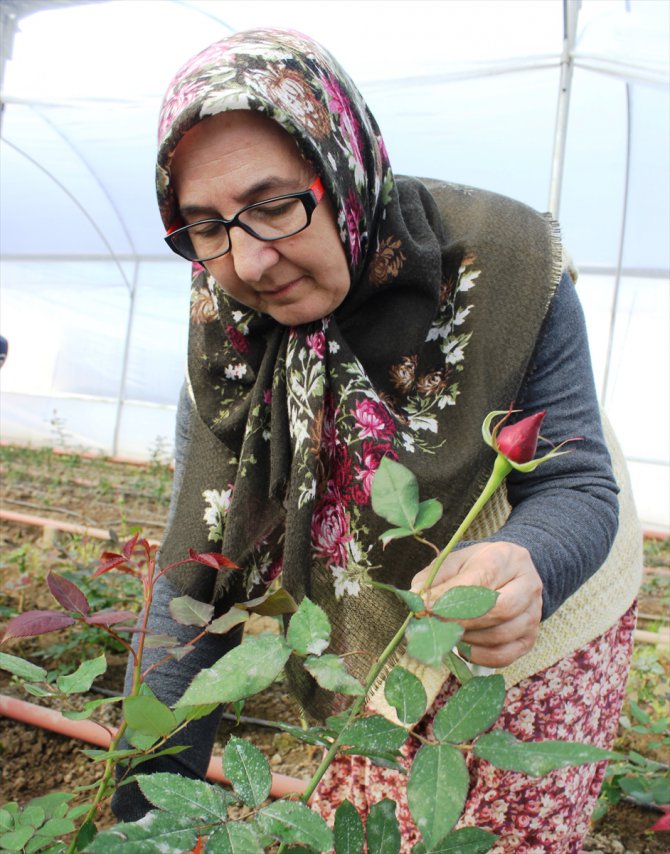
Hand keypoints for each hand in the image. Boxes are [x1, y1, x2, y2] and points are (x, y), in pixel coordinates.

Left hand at [411, 541, 542, 667]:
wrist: (509, 575)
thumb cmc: (477, 566)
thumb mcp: (455, 561)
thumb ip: (435, 578)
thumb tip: (416, 599)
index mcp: (507, 558)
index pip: (482, 579)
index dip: (453, 597)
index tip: (426, 608)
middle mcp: (528, 585)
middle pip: (500, 609)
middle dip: (461, 620)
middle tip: (435, 625)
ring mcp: (533, 614)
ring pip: (500, 635)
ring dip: (467, 638)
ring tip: (446, 632)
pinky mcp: (530, 639)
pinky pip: (503, 656)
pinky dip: (477, 656)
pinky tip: (462, 646)